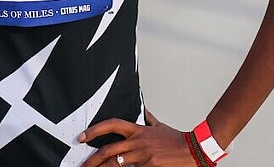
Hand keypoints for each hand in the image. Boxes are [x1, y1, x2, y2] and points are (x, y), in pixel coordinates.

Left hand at [79, 113, 196, 166]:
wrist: (191, 150)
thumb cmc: (176, 139)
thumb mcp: (159, 126)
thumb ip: (148, 119)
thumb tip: (143, 110)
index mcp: (138, 130)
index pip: (112, 125)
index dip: (95, 130)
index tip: (82, 136)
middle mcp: (137, 142)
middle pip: (108, 150)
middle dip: (92, 159)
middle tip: (82, 165)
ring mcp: (141, 156)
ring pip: (115, 164)